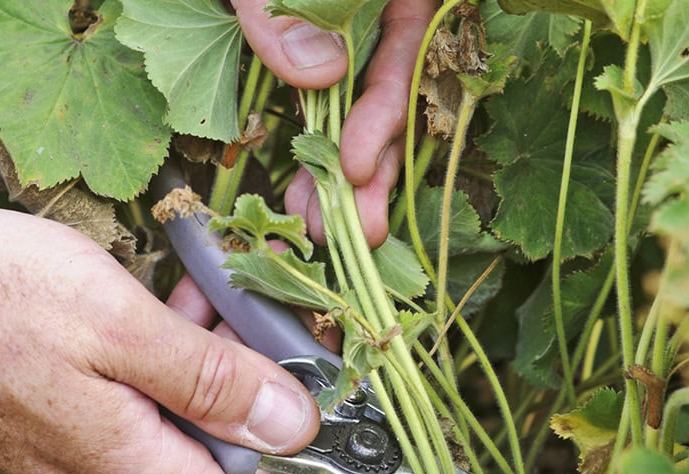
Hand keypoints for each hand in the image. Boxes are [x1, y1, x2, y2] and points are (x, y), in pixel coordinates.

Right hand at [0, 175, 328, 473]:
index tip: (359, 463)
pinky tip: (166, 326)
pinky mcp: (53, 441)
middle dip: (264, 418)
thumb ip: (214, 382)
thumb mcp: (120, 324)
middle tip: (281, 344)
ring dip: (213, 390)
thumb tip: (298, 426)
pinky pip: (137, 428)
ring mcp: (75, 470)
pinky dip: (166, 385)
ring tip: (215, 312)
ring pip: (180, 446)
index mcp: (136, 473)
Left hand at [231, 0, 434, 246]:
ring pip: (354, 112)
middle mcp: (378, 13)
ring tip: (318, 231)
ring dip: (337, 175)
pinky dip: (311, 149)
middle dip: (368, 173)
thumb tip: (316, 74)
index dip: (385, 118)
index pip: (403, 54)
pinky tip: (296, 194)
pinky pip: (321, 105)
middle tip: (349, 234)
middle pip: (387, 99)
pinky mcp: (315, 47)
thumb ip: (285, 1)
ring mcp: (348, 33)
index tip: (359, 169)